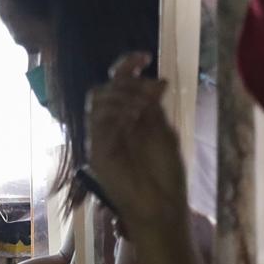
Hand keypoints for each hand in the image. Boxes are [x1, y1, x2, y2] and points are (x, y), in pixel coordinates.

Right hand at [86, 52, 189, 239]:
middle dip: (125, 81)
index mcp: (129, 116)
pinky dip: (116, 112)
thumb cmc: (166, 174)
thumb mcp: (163, 131)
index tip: (146, 57)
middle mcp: (113, 124)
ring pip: (98, 100)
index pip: (120, 82)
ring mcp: (103, 137)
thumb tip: (155, 79)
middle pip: (105, 87)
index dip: (127, 65)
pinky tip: (133, 118)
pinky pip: (98, 121)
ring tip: (143, 108)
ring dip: (122, 96)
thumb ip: (154, 106)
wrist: (161, 206)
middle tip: (148, 93)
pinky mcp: (97, 152)